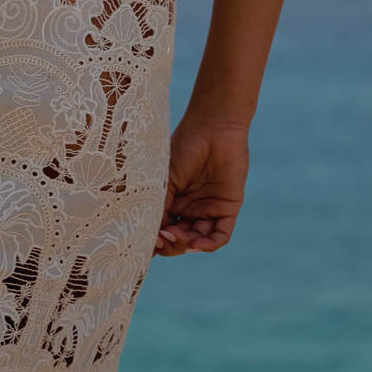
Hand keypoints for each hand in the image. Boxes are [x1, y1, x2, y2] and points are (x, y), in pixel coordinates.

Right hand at [153, 116, 249, 256]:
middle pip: (179, 240)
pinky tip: (195, 244)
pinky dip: (207, 245)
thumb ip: (159, 207)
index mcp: (173, 200)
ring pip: (197, 241)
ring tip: (175, 235)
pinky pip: (220, 235)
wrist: (213, 127)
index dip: (154, 240)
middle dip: (170, 244)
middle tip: (161, 238)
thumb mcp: (165, 179)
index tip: (143, 242)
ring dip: (185, 245)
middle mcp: (190, 207)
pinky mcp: (228, 208)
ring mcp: (209, 208)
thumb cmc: (184, 147)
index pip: (163, 229)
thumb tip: (148, 237)